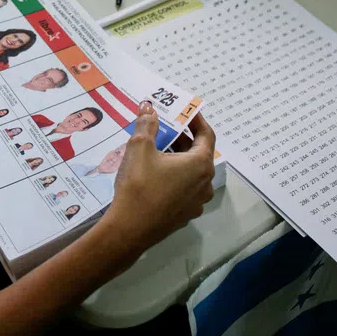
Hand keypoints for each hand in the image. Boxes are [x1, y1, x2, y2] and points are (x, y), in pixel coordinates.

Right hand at [99, 106, 215, 260]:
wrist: (129, 229)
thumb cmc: (139, 184)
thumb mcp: (140, 147)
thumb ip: (147, 124)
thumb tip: (148, 107)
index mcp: (200, 164)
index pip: (207, 134)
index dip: (196, 120)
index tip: (184, 110)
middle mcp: (205, 183)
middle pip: (199, 153)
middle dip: (183, 138)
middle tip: (165, 128)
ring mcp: (196, 202)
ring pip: (192, 172)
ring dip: (178, 158)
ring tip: (158, 150)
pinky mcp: (185, 215)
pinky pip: (184, 189)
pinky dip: (175, 177)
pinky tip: (155, 175)